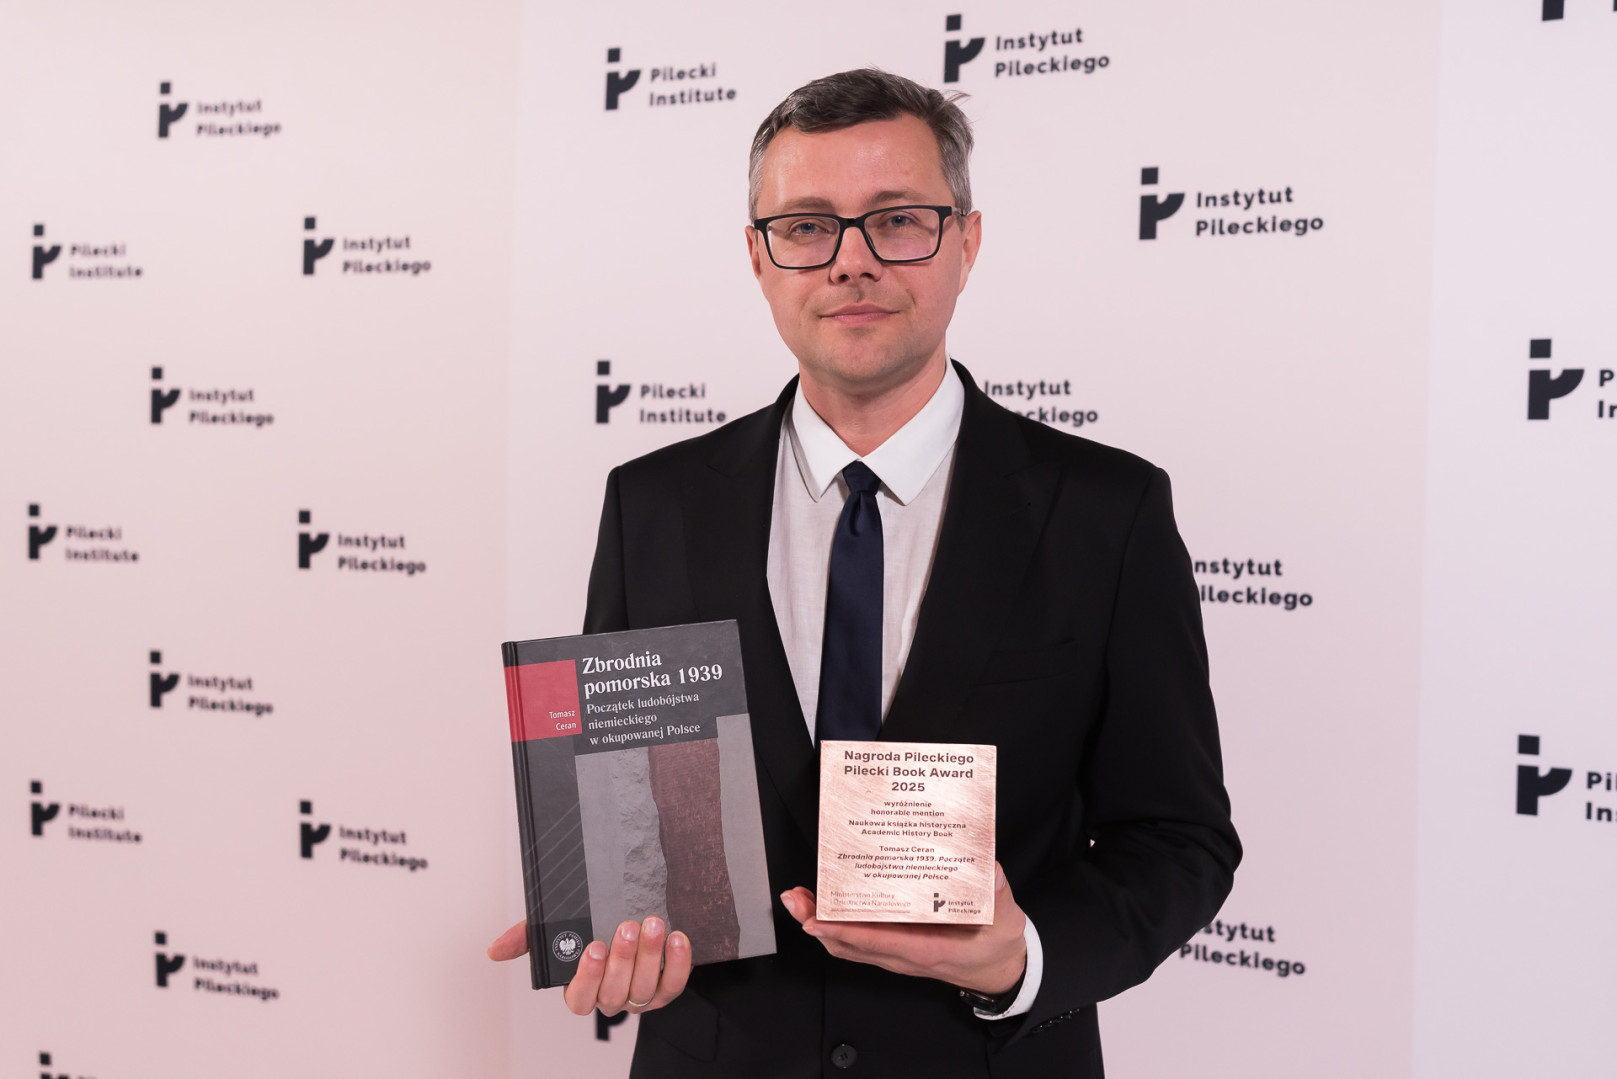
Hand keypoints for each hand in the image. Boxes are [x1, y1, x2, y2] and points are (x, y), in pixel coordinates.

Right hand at [486, 917, 692, 1016]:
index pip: (579, 999)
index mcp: (581, 989)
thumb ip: (528, 937)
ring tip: (653, 924)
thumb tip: (495, 949)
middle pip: (615, 992)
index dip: (588, 977)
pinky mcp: (666, 990)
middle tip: (627, 926)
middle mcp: (610, 998)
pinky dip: (679, 963)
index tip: (594, 947)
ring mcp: (639, 996)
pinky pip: (675, 984)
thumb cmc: (592, 928)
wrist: (632, 918)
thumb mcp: (559, 928)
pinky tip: (677, 938)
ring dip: (650, 956)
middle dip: (623, 959)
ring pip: (644, 988)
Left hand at [779, 861, 1026, 994]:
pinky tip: (822, 906)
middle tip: (795, 900)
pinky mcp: (895, 947)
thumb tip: (990, 872)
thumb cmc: (996, 946)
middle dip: (817, 923)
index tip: (817, 920)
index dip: (845, 931)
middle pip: (850, 944)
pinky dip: (834, 925)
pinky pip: (857, 940)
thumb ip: (997, 896)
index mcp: (928, 950)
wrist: (999, 970)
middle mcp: (905, 955)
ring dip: (820, 923)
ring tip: (798, 899)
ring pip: (848, 944)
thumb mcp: (1005, 921)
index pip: (878, 942)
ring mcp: (897, 953)